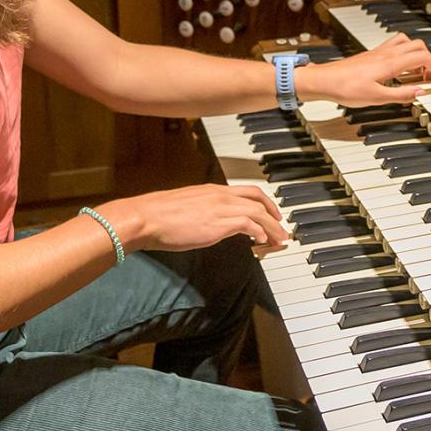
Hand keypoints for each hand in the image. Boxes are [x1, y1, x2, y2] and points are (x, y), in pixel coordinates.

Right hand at [110, 183, 287, 253]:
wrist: (148, 216)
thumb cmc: (160, 215)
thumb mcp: (188, 207)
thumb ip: (205, 211)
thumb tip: (212, 222)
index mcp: (214, 190)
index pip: (248, 192)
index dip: (264, 202)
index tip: (271, 214)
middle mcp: (221, 195)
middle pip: (259, 200)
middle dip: (274, 215)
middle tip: (282, 229)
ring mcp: (221, 207)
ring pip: (258, 212)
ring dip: (271, 227)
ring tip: (278, 240)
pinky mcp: (219, 222)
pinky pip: (248, 224)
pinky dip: (258, 232)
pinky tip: (261, 241)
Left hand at [302, 34, 430, 108]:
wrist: (325, 80)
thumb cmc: (345, 88)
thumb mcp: (376, 98)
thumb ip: (401, 94)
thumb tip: (421, 92)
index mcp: (391, 63)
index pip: (423, 57)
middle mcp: (386, 54)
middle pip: (419, 46)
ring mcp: (379, 52)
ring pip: (407, 43)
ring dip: (418, 55)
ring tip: (418, 73)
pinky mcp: (373, 55)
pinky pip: (396, 47)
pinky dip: (405, 55)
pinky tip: (401, 70)